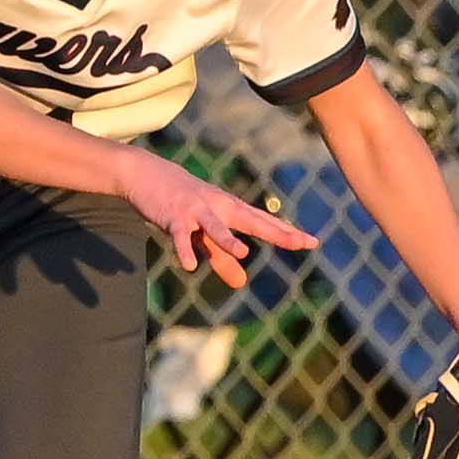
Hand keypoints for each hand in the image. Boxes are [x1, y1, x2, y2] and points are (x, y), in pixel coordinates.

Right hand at [113, 151, 317, 290]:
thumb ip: (222, 259)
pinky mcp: (173, 216)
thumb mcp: (203, 233)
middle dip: (277, 232)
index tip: (313, 242)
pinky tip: (191, 266)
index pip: (264, 222)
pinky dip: (184, 249)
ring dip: (227, 240)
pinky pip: (179, 235)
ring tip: (243, 253)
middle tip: (301, 243)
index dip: (287, 233)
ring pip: (214, 227)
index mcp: (229, 210)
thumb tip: (241, 283)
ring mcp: (196, 210)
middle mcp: (219, 208)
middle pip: (251, 221)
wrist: (146, 174)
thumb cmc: (181, 204)